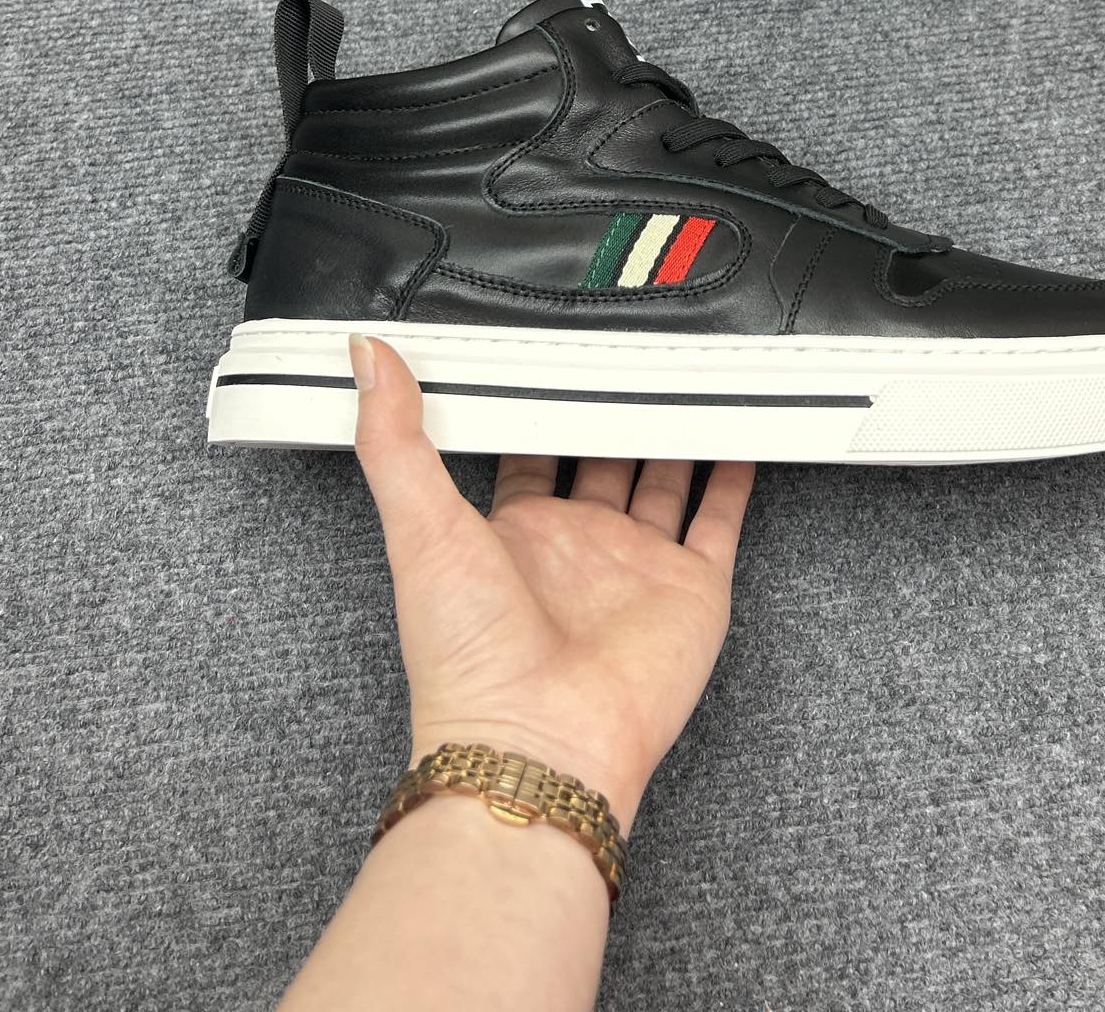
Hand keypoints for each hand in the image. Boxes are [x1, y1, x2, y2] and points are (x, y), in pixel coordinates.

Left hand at [348, 335, 754, 832]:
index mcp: (514, 533)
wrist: (538, 746)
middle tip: (634, 357)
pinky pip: (719, 523)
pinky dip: (734, 480)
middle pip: (604, 461)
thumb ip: (395, 440)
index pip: (531, 454)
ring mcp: (637, 569)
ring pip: (664, 482)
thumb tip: (366, 360)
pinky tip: (738, 442)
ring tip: (690, 384)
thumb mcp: (419, 529)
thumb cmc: (468, 661)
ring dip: (676, 435)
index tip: (554, 360)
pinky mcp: (690, 592)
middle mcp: (578, 548)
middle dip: (617, 412)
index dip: (542, 409)